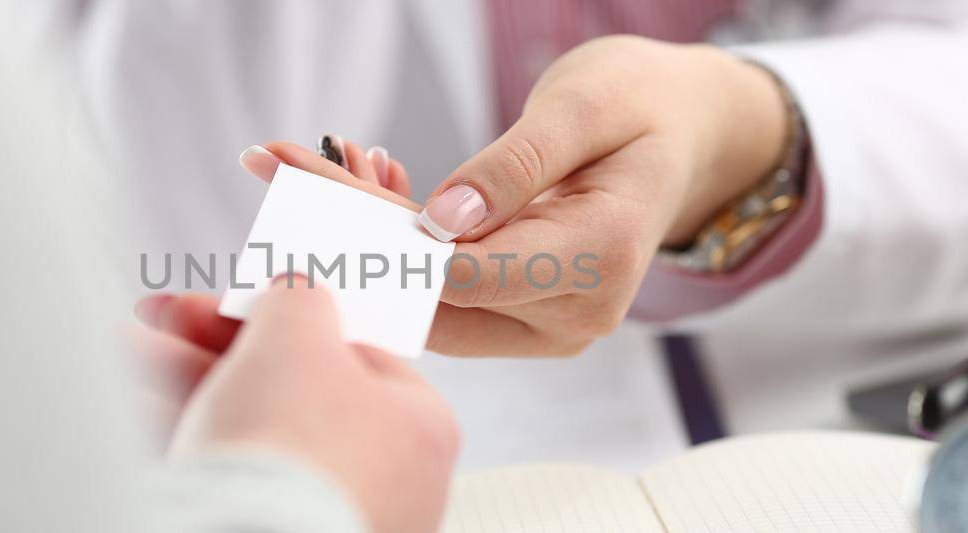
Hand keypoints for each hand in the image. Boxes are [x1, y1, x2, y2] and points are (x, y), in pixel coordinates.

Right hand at [143, 278, 458, 532]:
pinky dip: (189, 438)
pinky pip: (234, 478)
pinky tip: (136, 405)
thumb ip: (298, 298)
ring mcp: (336, 516)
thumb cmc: (293, 444)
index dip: (288, 315)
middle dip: (214, 347)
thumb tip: (297, 291)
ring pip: (253, 434)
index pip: (355, 353)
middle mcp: (389, 480)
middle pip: (292, 390)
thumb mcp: (295, 331)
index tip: (237, 299)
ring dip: (186, 383)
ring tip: (130, 351)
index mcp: (421, 428)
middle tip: (165, 317)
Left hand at [241, 38, 783, 355]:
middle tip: (283, 160)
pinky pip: (447, 291)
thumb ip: (516, 166)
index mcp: (601, 260)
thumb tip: (441, 222)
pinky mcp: (525, 316)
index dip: (378, 232)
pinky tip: (373, 179)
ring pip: (431, 301)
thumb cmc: (643, 105)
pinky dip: (400, 242)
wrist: (685, 131)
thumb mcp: (585, 108)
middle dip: (354, 234)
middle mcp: (576, 314)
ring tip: (324, 160)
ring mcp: (550, 323)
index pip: (465, 271)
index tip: (307, 177)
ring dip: (369, 238)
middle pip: (436, 295)